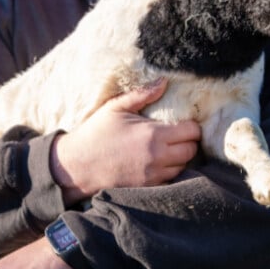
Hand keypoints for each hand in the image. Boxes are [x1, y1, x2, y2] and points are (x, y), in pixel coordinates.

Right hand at [50, 79, 200, 205]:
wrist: (77, 165)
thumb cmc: (96, 133)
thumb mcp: (115, 108)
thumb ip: (142, 94)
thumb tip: (164, 81)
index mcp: (153, 134)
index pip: (192, 132)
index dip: (190, 126)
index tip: (181, 123)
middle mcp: (158, 157)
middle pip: (192, 150)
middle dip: (188, 141)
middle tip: (176, 135)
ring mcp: (154, 175)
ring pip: (184, 166)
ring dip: (179, 157)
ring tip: (166, 148)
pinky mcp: (148, 187)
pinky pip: (171, 180)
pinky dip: (169, 171)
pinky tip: (156, 162)